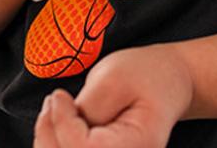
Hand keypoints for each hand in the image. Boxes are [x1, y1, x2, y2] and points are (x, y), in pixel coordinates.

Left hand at [32, 44, 194, 147]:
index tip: (58, 96)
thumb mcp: (115, 76)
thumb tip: (60, 125)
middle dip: (50, 135)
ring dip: (50, 141)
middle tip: (52, 104)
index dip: (62, 123)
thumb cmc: (145, 75)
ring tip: (55, 112)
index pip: (85, 147)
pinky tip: (60, 125)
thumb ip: (88, 106)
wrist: (167, 83)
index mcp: (140, 145)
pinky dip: (57, 145)